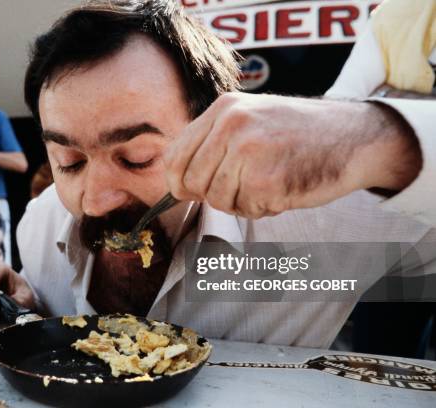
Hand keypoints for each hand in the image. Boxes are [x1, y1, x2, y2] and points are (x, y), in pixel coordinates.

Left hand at [164, 92, 418, 218]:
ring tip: (266, 184)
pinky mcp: (267, 181)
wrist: (353, 136)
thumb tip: (175, 182)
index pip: (175, 156)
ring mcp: (249, 153)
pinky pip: (246, 210)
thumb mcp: (250, 118)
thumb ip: (212, 143)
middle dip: (212, 194)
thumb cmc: (298, 133)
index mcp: (224, 109)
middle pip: (193, 182)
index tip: (188, 191)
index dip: (177, 182)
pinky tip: (282, 189)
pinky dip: (262, 208)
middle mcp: (232, 126)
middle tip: (240, 187)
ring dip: (240, 202)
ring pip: (218, 200)